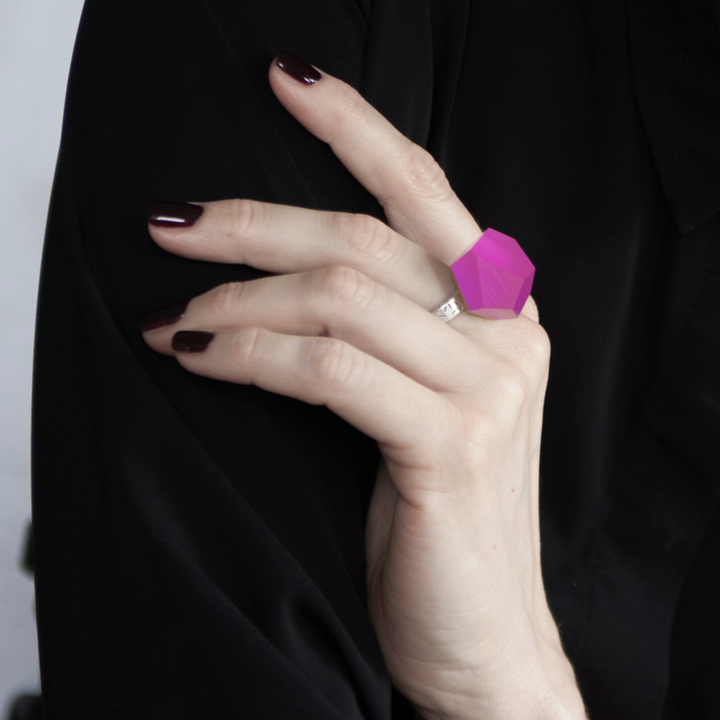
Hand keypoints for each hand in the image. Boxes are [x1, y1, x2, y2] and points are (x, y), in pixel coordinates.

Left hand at [141, 54, 585, 719]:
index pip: (424, 194)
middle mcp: (507, 335)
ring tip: (176, 315)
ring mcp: (488, 387)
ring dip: (239, 297)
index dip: (356, 129)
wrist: (482, 633)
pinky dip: (251, 354)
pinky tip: (200, 354)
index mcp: (502, 313)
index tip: (287, 84)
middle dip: (255, 221)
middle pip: (364, 238)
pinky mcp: (452, 443)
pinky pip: (328, 369)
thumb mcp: (414, 402)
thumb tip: (279, 274)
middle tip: (174, 224)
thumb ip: (382, 330)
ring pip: (339, 297)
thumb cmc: (435, 517)